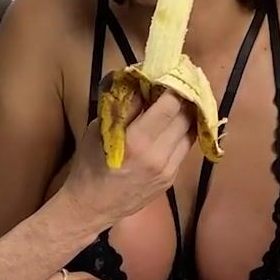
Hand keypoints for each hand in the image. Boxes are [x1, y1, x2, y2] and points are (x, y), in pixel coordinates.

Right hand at [59, 82, 197, 230]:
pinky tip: (174, 124)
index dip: (174, 86)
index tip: (173, 72)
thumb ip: (124, 109)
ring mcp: (168, 170)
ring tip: (182, 99)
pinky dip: (181, 133)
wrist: (91, 207)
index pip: (170, 106)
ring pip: (190, 133)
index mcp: (137, 142)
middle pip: (186, 117)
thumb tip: (142, 85)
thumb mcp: (98, 131)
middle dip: (185, 97)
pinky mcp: (170, 179)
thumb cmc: (89, 165)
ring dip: (187, 115)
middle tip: (181, 81)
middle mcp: (158, 156)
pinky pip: (184, 149)